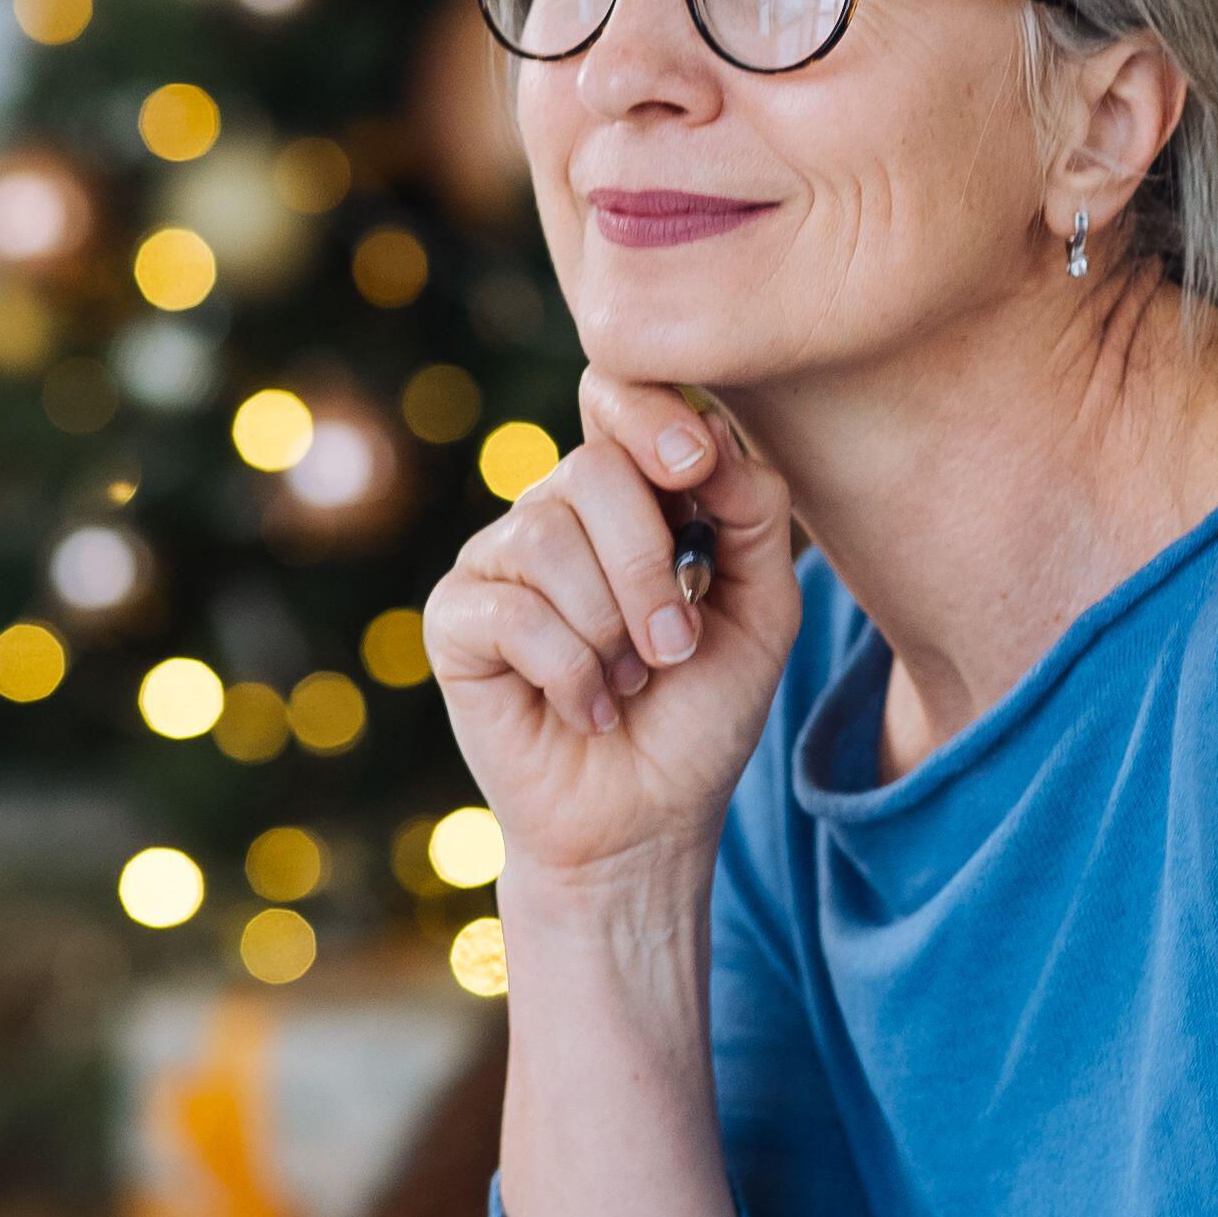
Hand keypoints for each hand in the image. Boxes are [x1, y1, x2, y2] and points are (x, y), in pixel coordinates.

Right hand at [423, 372, 797, 892]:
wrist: (648, 818)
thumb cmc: (701, 711)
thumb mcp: (763, 607)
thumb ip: (753, 511)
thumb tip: (709, 438)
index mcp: (631, 494)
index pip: (620, 398)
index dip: (652, 415)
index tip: (695, 468)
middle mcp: (556, 511)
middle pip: (593, 469)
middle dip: (650, 567)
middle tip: (675, 647)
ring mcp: (499, 562)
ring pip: (547, 537)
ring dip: (610, 628)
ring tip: (627, 681)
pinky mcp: (454, 619)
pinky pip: (511, 611)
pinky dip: (570, 672)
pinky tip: (584, 709)